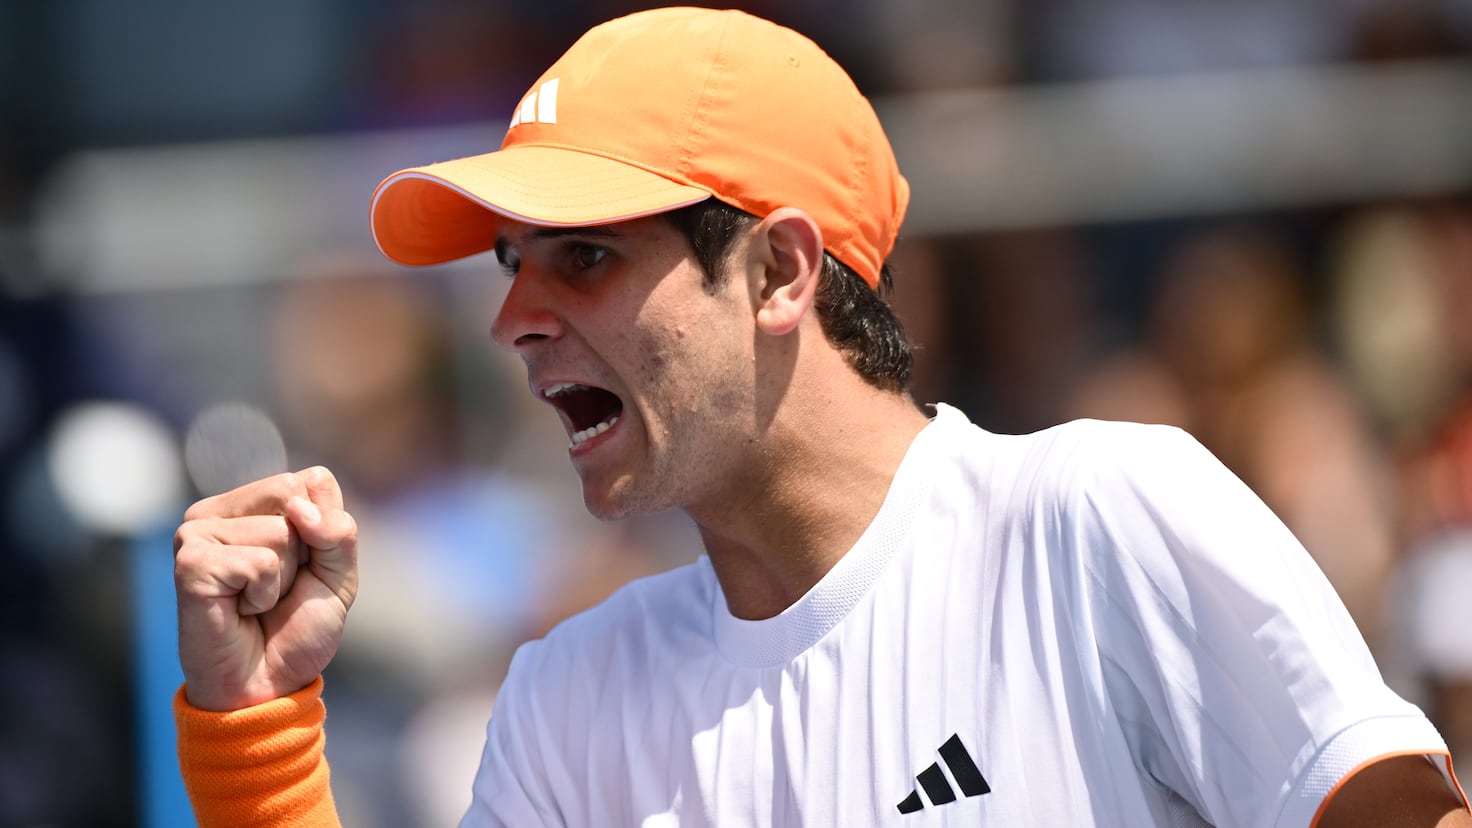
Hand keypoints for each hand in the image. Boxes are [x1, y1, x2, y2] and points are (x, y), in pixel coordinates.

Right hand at [174, 466, 358, 711]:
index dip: (324, 533)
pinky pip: (258, 563)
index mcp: (251, 503)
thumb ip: (338, 531)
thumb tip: (298, 509)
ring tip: (254, 603)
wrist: (267, 686)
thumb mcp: (339, 576)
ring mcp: (197, 532)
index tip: (302, 569)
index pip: (313, 481)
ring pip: (279, 532)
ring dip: (281, 579)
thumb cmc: (297, 629)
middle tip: (276, 589)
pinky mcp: (189, 562)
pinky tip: (238, 611)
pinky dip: (262, 594)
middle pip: (294, 499)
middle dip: (304, 554)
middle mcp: (218, 510)